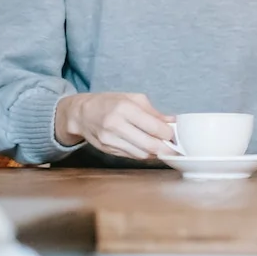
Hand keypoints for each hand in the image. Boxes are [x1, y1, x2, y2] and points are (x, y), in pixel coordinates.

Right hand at [55, 92, 175, 159]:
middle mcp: (116, 125)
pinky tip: (148, 149)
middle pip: (149, 145)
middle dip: (166, 149)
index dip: (168, 134)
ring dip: (155, 153)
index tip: (174, 135)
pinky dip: (143, 154)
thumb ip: (153, 111)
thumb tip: (172, 121)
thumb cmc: (109, 103)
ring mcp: (110, 140)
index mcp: (124, 108)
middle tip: (174, 148)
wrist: (82, 114)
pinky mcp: (107, 150)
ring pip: (141, 154)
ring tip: (162, 147)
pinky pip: (132, 156)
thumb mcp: (132, 98)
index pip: (153, 127)